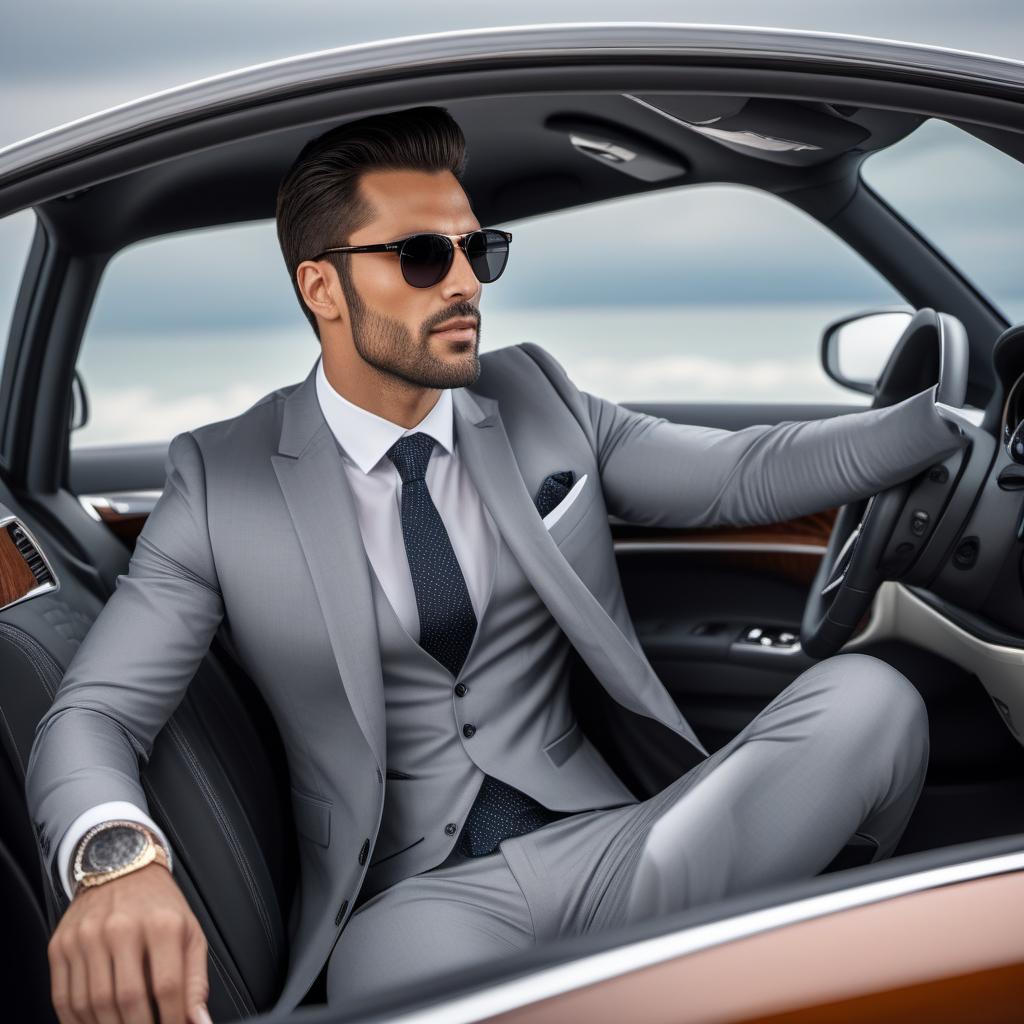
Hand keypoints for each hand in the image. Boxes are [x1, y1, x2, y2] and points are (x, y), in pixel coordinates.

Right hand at [47, 862, 211, 1023]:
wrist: (121, 869)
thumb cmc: (159, 906)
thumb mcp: (190, 933)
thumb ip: (195, 981)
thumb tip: (200, 1023)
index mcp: (161, 924)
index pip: (166, 987)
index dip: (172, 1021)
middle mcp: (121, 928)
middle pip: (127, 999)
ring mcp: (86, 937)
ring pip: (93, 1004)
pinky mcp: (61, 946)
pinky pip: (64, 999)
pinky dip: (79, 1023)